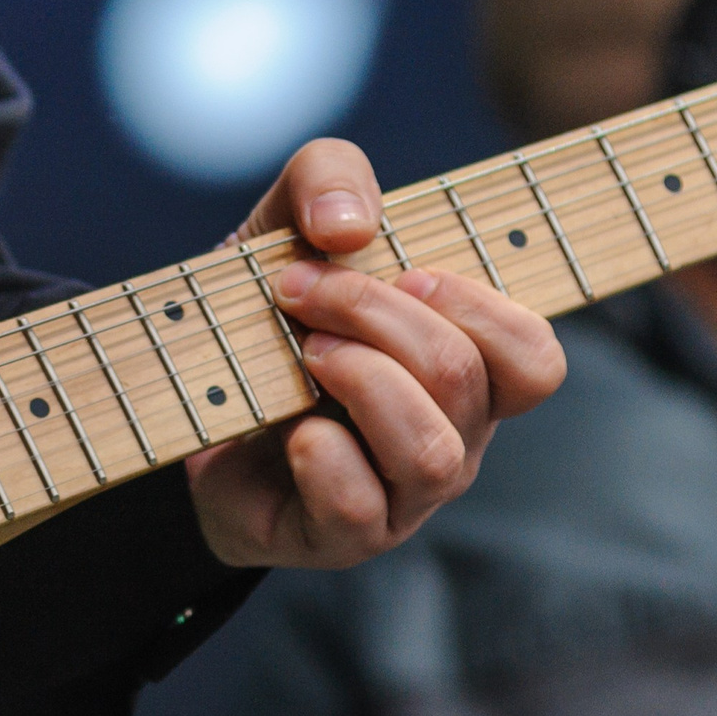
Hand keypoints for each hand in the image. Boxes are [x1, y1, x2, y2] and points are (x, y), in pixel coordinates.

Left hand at [186, 140, 564, 568]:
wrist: (183, 404)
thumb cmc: (263, 319)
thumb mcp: (285, 224)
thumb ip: (328, 178)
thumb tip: (348, 225)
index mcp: (466, 374)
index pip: (533, 359)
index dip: (476, 308)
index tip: (400, 270)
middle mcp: (451, 439)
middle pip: (461, 378)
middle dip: (375, 315)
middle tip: (299, 289)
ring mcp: (401, 497)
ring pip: (428, 449)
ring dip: (361, 381)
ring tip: (304, 353)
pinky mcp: (340, 537)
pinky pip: (358, 505)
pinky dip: (324, 456)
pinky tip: (291, 427)